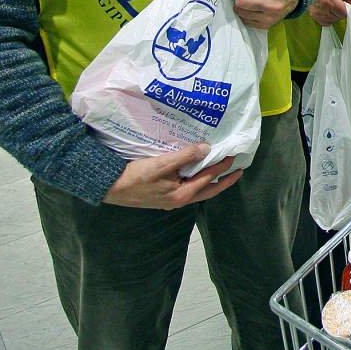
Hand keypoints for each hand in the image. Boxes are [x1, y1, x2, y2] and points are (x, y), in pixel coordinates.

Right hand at [103, 143, 241, 208]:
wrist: (111, 188)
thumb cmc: (135, 177)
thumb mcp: (162, 164)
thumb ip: (185, 156)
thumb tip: (206, 149)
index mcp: (182, 194)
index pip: (209, 178)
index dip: (222, 166)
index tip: (233, 156)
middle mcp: (180, 200)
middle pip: (209, 191)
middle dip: (225, 181)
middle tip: (239, 171)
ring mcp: (172, 200)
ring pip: (199, 191)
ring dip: (212, 182)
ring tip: (222, 172)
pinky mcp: (165, 197)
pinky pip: (188, 189)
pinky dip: (198, 182)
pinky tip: (197, 174)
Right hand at [309, 0, 350, 26]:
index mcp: (328, 0)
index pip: (345, 12)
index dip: (349, 5)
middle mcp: (322, 9)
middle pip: (340, 16)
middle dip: (343, 7)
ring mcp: (316, 13)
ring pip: (333, 20)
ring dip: (336, 11)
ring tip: (332, 0)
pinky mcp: (312, 15)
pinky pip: (325, 22)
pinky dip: (329, 16)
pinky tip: (327, 6)